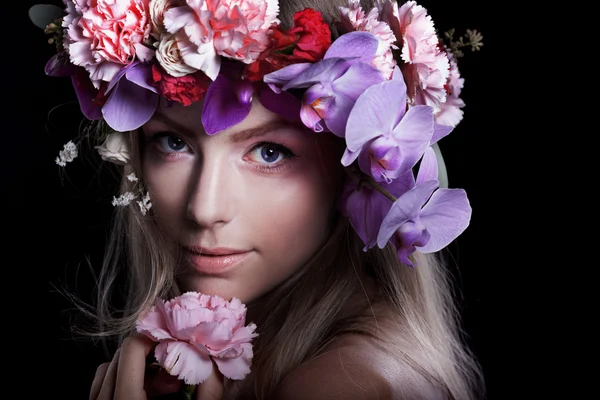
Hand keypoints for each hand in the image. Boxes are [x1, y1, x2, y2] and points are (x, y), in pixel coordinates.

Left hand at [89, 334, 223, 399]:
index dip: (156, 337)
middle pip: (121, 354)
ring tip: (155, 383)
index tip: (174, 342)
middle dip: (149, 355)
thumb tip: (217, 358)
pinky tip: (139, 392)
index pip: (132, 348)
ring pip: (108, 367)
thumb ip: (209, 391)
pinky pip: (100, 384)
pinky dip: (118, 379)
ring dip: (132, 367)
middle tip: (170, 369)